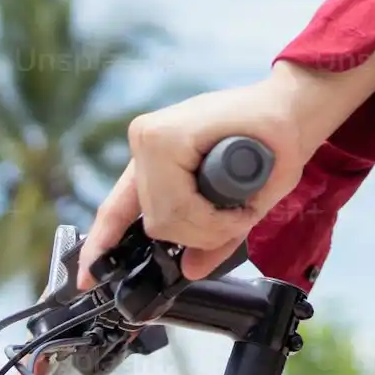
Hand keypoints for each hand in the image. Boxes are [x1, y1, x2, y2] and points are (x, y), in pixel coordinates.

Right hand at [82, 71, 318, 281]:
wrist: (280, 105)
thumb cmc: (281, 132)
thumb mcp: (271, 184)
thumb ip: (230, 231)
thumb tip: (190, 269)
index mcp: (168, 137)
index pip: (175, 210)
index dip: (210, 227)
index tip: (242, 218)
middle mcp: (145, 138)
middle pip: (157, 219)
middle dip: (197, 233)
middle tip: (235, 219)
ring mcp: (141, 145)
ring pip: (149, 219)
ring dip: (184, 231)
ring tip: (220, 213)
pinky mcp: (144, 156)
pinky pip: (121, 204)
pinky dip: (114, 231)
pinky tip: (93, 265)